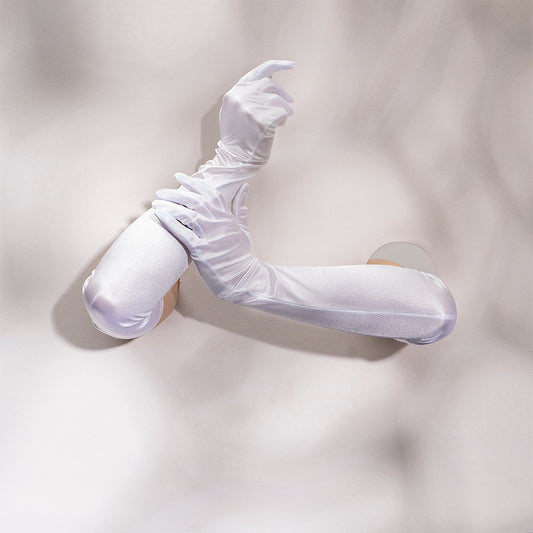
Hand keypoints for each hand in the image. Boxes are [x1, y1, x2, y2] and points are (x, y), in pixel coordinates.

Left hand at [152, 173, 255, 299]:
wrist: (241, 276)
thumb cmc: (240, 253)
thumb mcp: (244, 226)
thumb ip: (240, 206)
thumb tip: (244, 187)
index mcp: (227, 216)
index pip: (209, 193)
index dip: (193, 182)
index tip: (179, 176)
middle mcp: (218, 223)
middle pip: (195, 201)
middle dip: (175, 193)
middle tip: (160, 191)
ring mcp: (210, 236)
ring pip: (187, 214)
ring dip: (169, 206)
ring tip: (156, 202)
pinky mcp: (201, 250)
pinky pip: (183, 233)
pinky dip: (171, 222)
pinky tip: (160, 215)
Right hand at [216, 59, 294, 166]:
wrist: (236, 160)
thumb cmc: (239, 138)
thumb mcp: (234, 112)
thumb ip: (246, 95)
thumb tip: (268, 81)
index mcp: (233, 93)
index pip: (257, 72)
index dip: (276, 65)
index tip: (291, 65)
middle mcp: (240, 97)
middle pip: (270, 84)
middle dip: (283, 94)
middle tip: (290, 106)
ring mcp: (250, 108)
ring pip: (277, 100)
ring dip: (284, 110)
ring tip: (281, 122)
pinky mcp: (261, 120)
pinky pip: (281, 113)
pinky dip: (283, 120)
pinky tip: (278, 128)